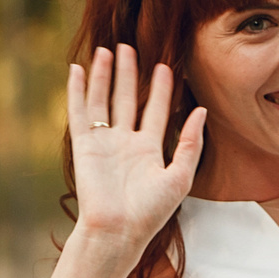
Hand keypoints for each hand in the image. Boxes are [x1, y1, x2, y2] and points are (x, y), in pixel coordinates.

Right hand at [67, 45, 205, 249]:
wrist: (118, 231)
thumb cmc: (150, 212)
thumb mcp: (179, 177)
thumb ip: (189, 144)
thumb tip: (201, 112)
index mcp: (148, 149)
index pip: (155, 110)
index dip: (161, 88)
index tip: (165, 66)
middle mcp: (125, 142)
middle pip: (127, 98)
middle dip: (129, 72)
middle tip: (129, 46)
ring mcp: (103, 142)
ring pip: (103, 99)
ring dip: (104, 75)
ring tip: (106, 50)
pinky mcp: (84, 145)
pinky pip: (79, 112)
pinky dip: (77, 90)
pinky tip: (76, 69)